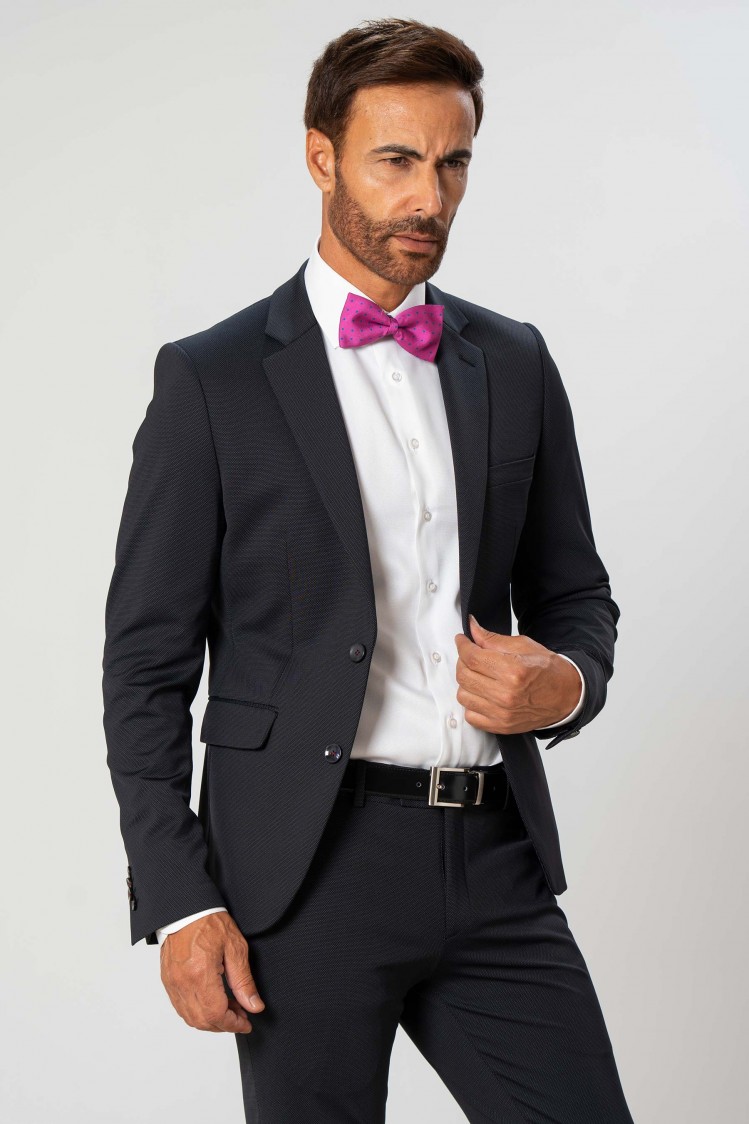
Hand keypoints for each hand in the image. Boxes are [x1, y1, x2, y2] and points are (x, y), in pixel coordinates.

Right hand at [160, 910, 264, 1033]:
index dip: (234, 1024)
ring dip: (211, 1020)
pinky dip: (198, 1012)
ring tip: (229, 1008)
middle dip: (224, 1025)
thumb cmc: (209, 921)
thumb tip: (254, 1006)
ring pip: (190, 1018)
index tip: (246, 1023)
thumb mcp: (235, 947)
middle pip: (203, 1021)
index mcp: (200, 974)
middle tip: (241, 1015)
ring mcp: (172, 983)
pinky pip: (181, 1007)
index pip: (217, 1014)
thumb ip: (244, 981)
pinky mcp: (167, 981)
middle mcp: (182, 983)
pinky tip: (212, 1002)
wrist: (185, 909)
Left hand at [454, 615, 580, 734]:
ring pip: (463, 696)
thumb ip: (492, 639)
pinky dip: (472, 704)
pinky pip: (471, 716)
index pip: (472, 657)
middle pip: (464, 675)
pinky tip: (482, 694)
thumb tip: (472, 629)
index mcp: (513, 670)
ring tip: (478, 676)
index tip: (462, 640)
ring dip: (467, 683)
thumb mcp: (523, 646)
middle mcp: (506, 694)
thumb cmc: (548, 670)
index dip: (462, 645)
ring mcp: (502, 713)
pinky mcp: (501, 726)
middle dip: (463, 661)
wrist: (567, 695)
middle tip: (471, 655)